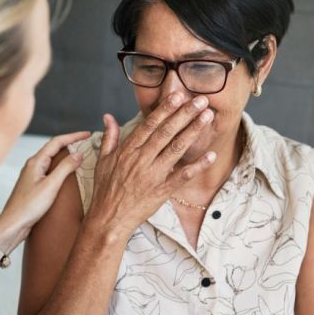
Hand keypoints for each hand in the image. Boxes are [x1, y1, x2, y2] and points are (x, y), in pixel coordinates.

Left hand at [0, 131, 91, 249]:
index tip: (88, 134)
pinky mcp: (34, 185)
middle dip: (71, 142)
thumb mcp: (50, 186)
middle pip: (54, 148)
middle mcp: (33, 165)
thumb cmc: (29, 207)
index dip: (74, 136)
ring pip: (52, 158)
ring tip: (80, 153)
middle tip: (87, 142)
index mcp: (36, 162)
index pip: (57, 142)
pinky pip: (50, 169)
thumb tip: (78, 154)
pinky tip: (67, 172)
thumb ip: (65, 168)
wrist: (13, 224)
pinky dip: (61, 166)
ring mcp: (33, 175)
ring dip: (66, 154)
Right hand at [86, 92, 216, 234]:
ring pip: (175, 149)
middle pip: (165, 132)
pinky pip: (182, 176)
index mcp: (127, 151)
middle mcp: (141, 160)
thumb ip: (109, 137)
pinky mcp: (161, 191)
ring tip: (207, 117)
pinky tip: (210, 155)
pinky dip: (197, 166)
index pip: (149, 125)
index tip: (177, 95)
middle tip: (200, 100)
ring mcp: (152, 175)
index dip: (164, 109)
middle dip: (184, 114)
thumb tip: (108, 117)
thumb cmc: (105, 190)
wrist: (108, 219)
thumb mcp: (102, 161)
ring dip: (193, 132)